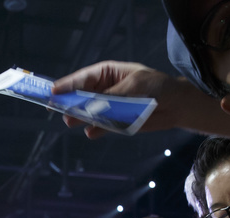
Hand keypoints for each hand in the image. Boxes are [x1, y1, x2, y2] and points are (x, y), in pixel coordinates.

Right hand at [51, 61, 189, 138]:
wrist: (175, 105)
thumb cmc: (158, 86)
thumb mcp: (136, 85)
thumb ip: (115, 96)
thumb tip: (95, 104)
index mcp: (107, 73)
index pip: (83, 78)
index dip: (68, 84)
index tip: (53, 90)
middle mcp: (104, 90)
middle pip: (81, 96)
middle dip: (70, 102)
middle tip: (58, 108)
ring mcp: (108, 107)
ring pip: (88, 112)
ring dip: (80, 117)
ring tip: (71, 121)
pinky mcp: (115, 122)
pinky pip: (101, 127)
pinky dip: (96, 130)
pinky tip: (91, 132)